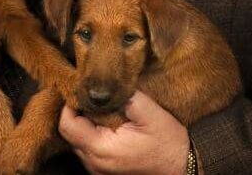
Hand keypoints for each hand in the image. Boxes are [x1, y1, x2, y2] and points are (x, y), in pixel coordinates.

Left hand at [58, 91, 189, 174]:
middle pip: (70, 133)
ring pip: (79, 142)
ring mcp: (98, 170)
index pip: (67, 125)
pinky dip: (94, 136)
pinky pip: (89, 150)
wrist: (184, 168)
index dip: (70, 105)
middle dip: (79, 113)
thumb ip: (124, 96)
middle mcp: (95, 163)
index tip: (81, 91)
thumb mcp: (149, 113)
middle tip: (93, 97)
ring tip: (103, 111)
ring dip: (86, 125)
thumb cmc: (168, 143)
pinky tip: (109, 125)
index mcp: (101, 148)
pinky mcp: (105, 172)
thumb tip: (104, 85)